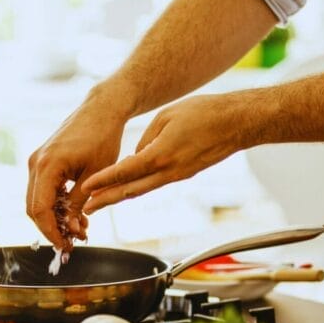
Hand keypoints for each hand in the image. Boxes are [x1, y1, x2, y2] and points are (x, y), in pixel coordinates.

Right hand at [26, 99, 126, 249]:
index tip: (65, 247)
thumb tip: (71, 229)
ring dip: (55, 218)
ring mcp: (37, 161)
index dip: (51, 232)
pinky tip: (75, 214)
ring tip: (80, 229)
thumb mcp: (96, 176)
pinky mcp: (43, 161)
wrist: (102, 110)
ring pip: (37, 200)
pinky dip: (56, 205)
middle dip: (52, 228)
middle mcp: (36, 163)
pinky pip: (43, 190)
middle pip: (34, 208)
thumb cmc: (103, 138)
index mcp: (47, 165)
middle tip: (73, 242)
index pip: (40, 209)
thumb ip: (80, 203)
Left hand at [81, 93, 254, 213]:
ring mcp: (178, 176)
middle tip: (86, 209)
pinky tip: (126, 188)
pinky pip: (156, 183)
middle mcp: (169, 171)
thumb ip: (146, 138)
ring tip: (100, 203)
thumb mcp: (167, 116)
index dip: (103, 181)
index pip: (125, 171)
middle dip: (106, 200)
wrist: (237, 123)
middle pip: (130, 190)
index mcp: (161, 155)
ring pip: (143, 190)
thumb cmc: (204, 113)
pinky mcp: (184, 174)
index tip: (85, 188)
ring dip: (120, 197)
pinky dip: (138, 187)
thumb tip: (135, 157)